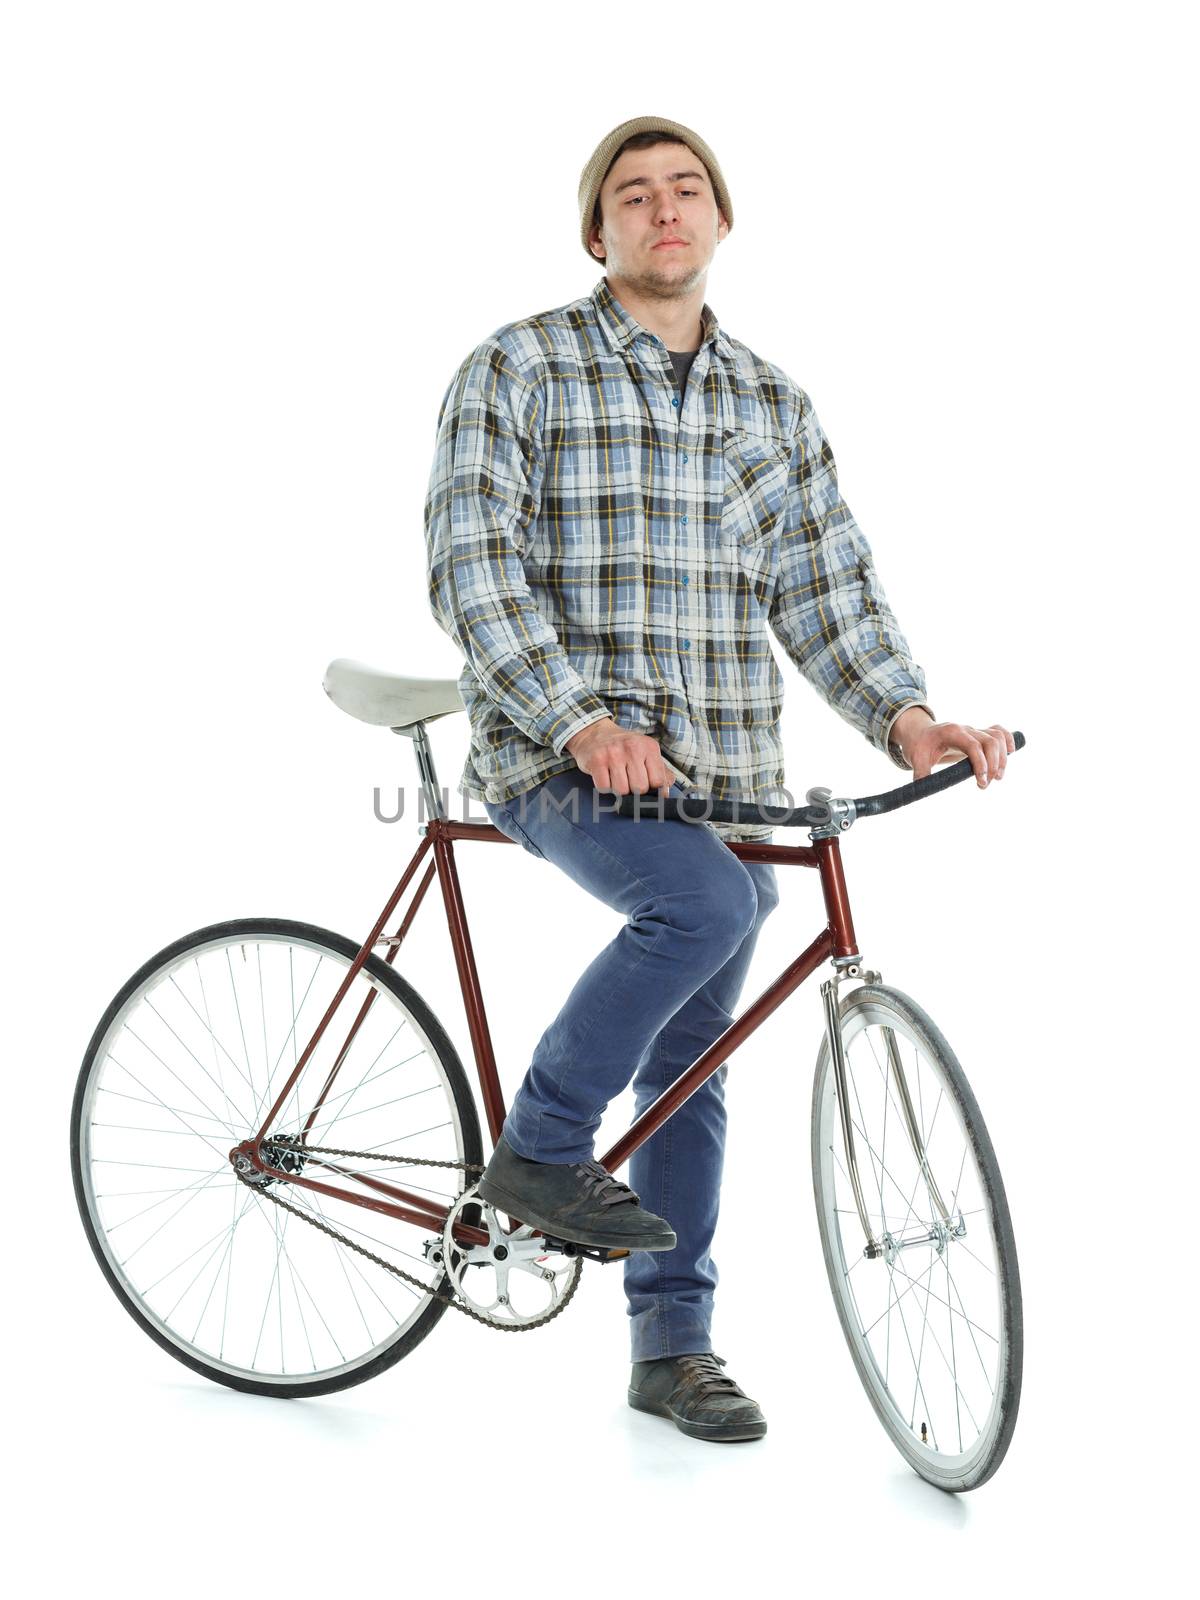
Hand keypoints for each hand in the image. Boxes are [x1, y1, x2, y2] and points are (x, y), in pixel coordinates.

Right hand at [565, 717, 673, 794]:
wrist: (595, 733)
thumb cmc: (624, 747)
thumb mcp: (646, 752)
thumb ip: (661, 771)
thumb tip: (666, 792)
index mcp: (649, 747)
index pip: (658, 781)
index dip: (653, 790)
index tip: (647, 787)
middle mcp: (632, 748)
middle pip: (640, 788)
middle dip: (634, 790)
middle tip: (629, 780)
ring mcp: (613, 754)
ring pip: (622, 790)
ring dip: (618, 789)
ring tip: (616, 777)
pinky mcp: (596, 760)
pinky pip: (604, 788)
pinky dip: (604, 787)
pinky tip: (605, 776)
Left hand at [894, 709, 1015, 787]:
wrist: (919, 733)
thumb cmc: (919, 745)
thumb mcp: (915, 759)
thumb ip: (920, 774)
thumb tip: (923, 791)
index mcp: (951, 733)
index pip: (973, 745)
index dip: (980, 763)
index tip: (981, 782)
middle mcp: (966, 729)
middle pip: (990, 741)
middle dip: (994, 764)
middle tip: (985, 785)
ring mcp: (974, 731)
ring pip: (997, 737)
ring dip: (1003, 757)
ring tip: (998, 777)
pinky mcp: (979, 735)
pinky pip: (998, 731)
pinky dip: (1008, 740)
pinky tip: (1011, 752)